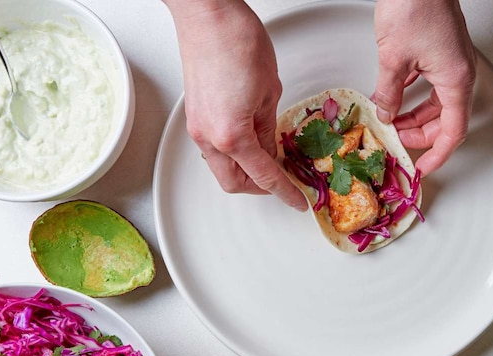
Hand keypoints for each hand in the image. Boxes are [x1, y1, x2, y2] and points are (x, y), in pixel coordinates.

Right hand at [165, 0, 306, 209]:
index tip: (298, 200)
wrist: (208, 15)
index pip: (263, 176)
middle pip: (234, 182)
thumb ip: (269, 128)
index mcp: (231, 135)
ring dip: (245, 170)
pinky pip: (214, 149)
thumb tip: (271, 149)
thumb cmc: (236, 41)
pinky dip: (233, 154)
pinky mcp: (194, 114)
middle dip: (260, 188)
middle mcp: (208, 136)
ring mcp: (197, 126)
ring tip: (270, 161)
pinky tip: (251, 143)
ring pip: (221, 167)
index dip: (285, 191)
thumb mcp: (269, 91)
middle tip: (285, 182)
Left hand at [372, 0, 476, 175]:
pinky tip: (395, 97)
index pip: (453, 132)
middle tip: (398, 141)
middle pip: (445, 120)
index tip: (423, 168)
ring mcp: (452, 62)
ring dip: (416, 115)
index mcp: (456, 80)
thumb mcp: (393, 58)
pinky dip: (414, 95)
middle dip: (421, 135)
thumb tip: (385, 112)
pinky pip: (432, 84)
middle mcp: (459, 73)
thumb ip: (388, 92)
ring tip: (393, 121)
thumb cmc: (416, 4)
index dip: (438, 155)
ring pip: (438, 102)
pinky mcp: (442, 52)